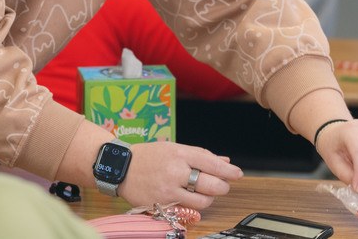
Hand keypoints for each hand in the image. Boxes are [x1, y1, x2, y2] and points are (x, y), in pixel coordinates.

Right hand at [119, 142, 242, 209]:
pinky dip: (194, 206)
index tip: (237, 174)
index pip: (211, 163)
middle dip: (222, 186)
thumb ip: (200, 155)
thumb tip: (224, 160)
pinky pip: (188, 209)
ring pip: (202, 200)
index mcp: (179, 153)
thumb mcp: (174, 148)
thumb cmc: (148, 156)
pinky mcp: (162, 204)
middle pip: (211, 184)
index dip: (228, 170)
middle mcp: (175, 171)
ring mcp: (169, 189)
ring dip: (209, 198)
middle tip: (223, 184)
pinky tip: (192, 199)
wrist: (120, 168)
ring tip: (204, 192)